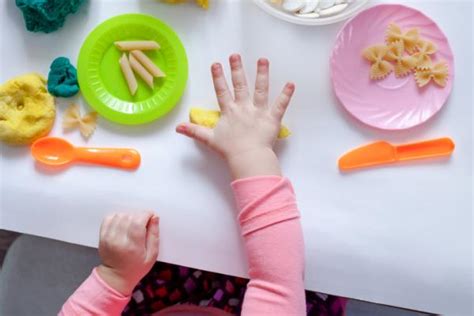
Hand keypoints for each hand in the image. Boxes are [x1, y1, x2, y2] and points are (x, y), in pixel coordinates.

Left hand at [96, 212, 158, 295]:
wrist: (115, 276)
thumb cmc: (136, 267)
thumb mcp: (152, 255)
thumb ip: (154, 235)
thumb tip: (154, 218)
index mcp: (133, 246)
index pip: (138, 221)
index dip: (146, 214)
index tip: (151, 216)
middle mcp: (119, 240)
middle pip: (130, 217)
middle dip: (139, 216)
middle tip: (143, 223)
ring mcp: (108, 237)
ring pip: (120, 215)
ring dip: (129, 216)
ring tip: (133, 225)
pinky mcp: (103, 235)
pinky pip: (109, 218)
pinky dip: (117, 217)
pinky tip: (123, 223)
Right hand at [176, 54, 294, 178]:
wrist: (247, 158)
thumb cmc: (229, 150)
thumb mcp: (209, 139)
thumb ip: (194, 131)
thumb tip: (177, 128)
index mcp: (229, 111)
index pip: (222, 91)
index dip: (218, 78)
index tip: (216, 64)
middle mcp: (244, 107)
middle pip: (240, 85)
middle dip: (237, 69)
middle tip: (235, 55)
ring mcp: (259, 112)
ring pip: (261, 90)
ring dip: (262, 74)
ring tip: (263, 60)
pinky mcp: (272, 119)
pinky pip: (280, 105)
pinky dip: (286, 95)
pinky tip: (291, 84)